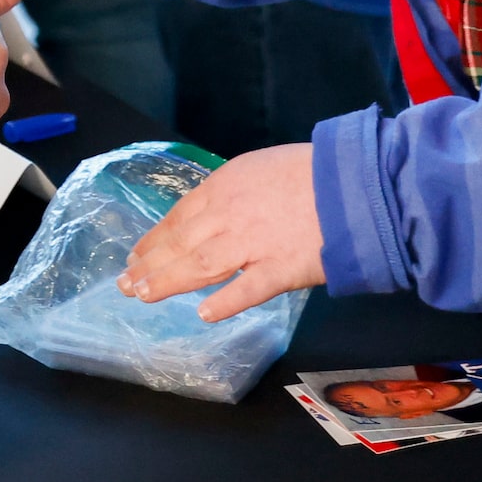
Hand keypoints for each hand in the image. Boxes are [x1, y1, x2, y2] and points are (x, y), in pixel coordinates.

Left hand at [120, 143, 322, 321]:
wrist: (354, 181)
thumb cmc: (310, 169)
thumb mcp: (259, 168)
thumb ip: (232, 192)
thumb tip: (211, 214)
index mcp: (223, 187)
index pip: (178, 217)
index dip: (154, 239)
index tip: (136, 256)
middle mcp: (229, 215)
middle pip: (180, 243)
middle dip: (150, 264)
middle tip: (127, 284)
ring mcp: (254, 244)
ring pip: (201, 266)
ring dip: (169, 281)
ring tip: (145, 295)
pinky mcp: (282, 268)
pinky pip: (248, 289)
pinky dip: (225, 302)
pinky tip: (204, 314)